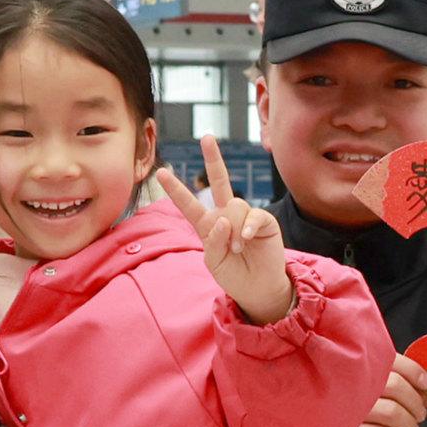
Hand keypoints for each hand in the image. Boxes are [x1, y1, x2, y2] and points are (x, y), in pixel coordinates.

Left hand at [155, 136, 293, 324]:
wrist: (258, 289)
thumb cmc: (233, 275)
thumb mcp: (213, 261)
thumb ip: (213, 240)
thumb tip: (223, 218)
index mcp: (208, 225)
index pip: (189, 204)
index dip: (176, 189)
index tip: (161, 172)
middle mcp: (226, 215)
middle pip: (220, 182)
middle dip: (213, 158)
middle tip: (207, 137)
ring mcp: (245, 216)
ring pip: (234, 206)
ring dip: (232, 229)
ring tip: (237, 249)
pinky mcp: (264, 221)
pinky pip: (253, 215)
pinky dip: (246, 228)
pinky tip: (245, 240)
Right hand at [305, 351, 426, 426]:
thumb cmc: (337, 416)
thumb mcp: (356, 393)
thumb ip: (379, 381)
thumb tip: (421, 384)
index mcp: (353, 368)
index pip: (391, 361)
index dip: (415, 372)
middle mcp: (348, 384)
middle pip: (396, 387)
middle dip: (415, 403)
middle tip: (419, 414)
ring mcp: (346, 409)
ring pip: (393, 413)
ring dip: (410, 424)